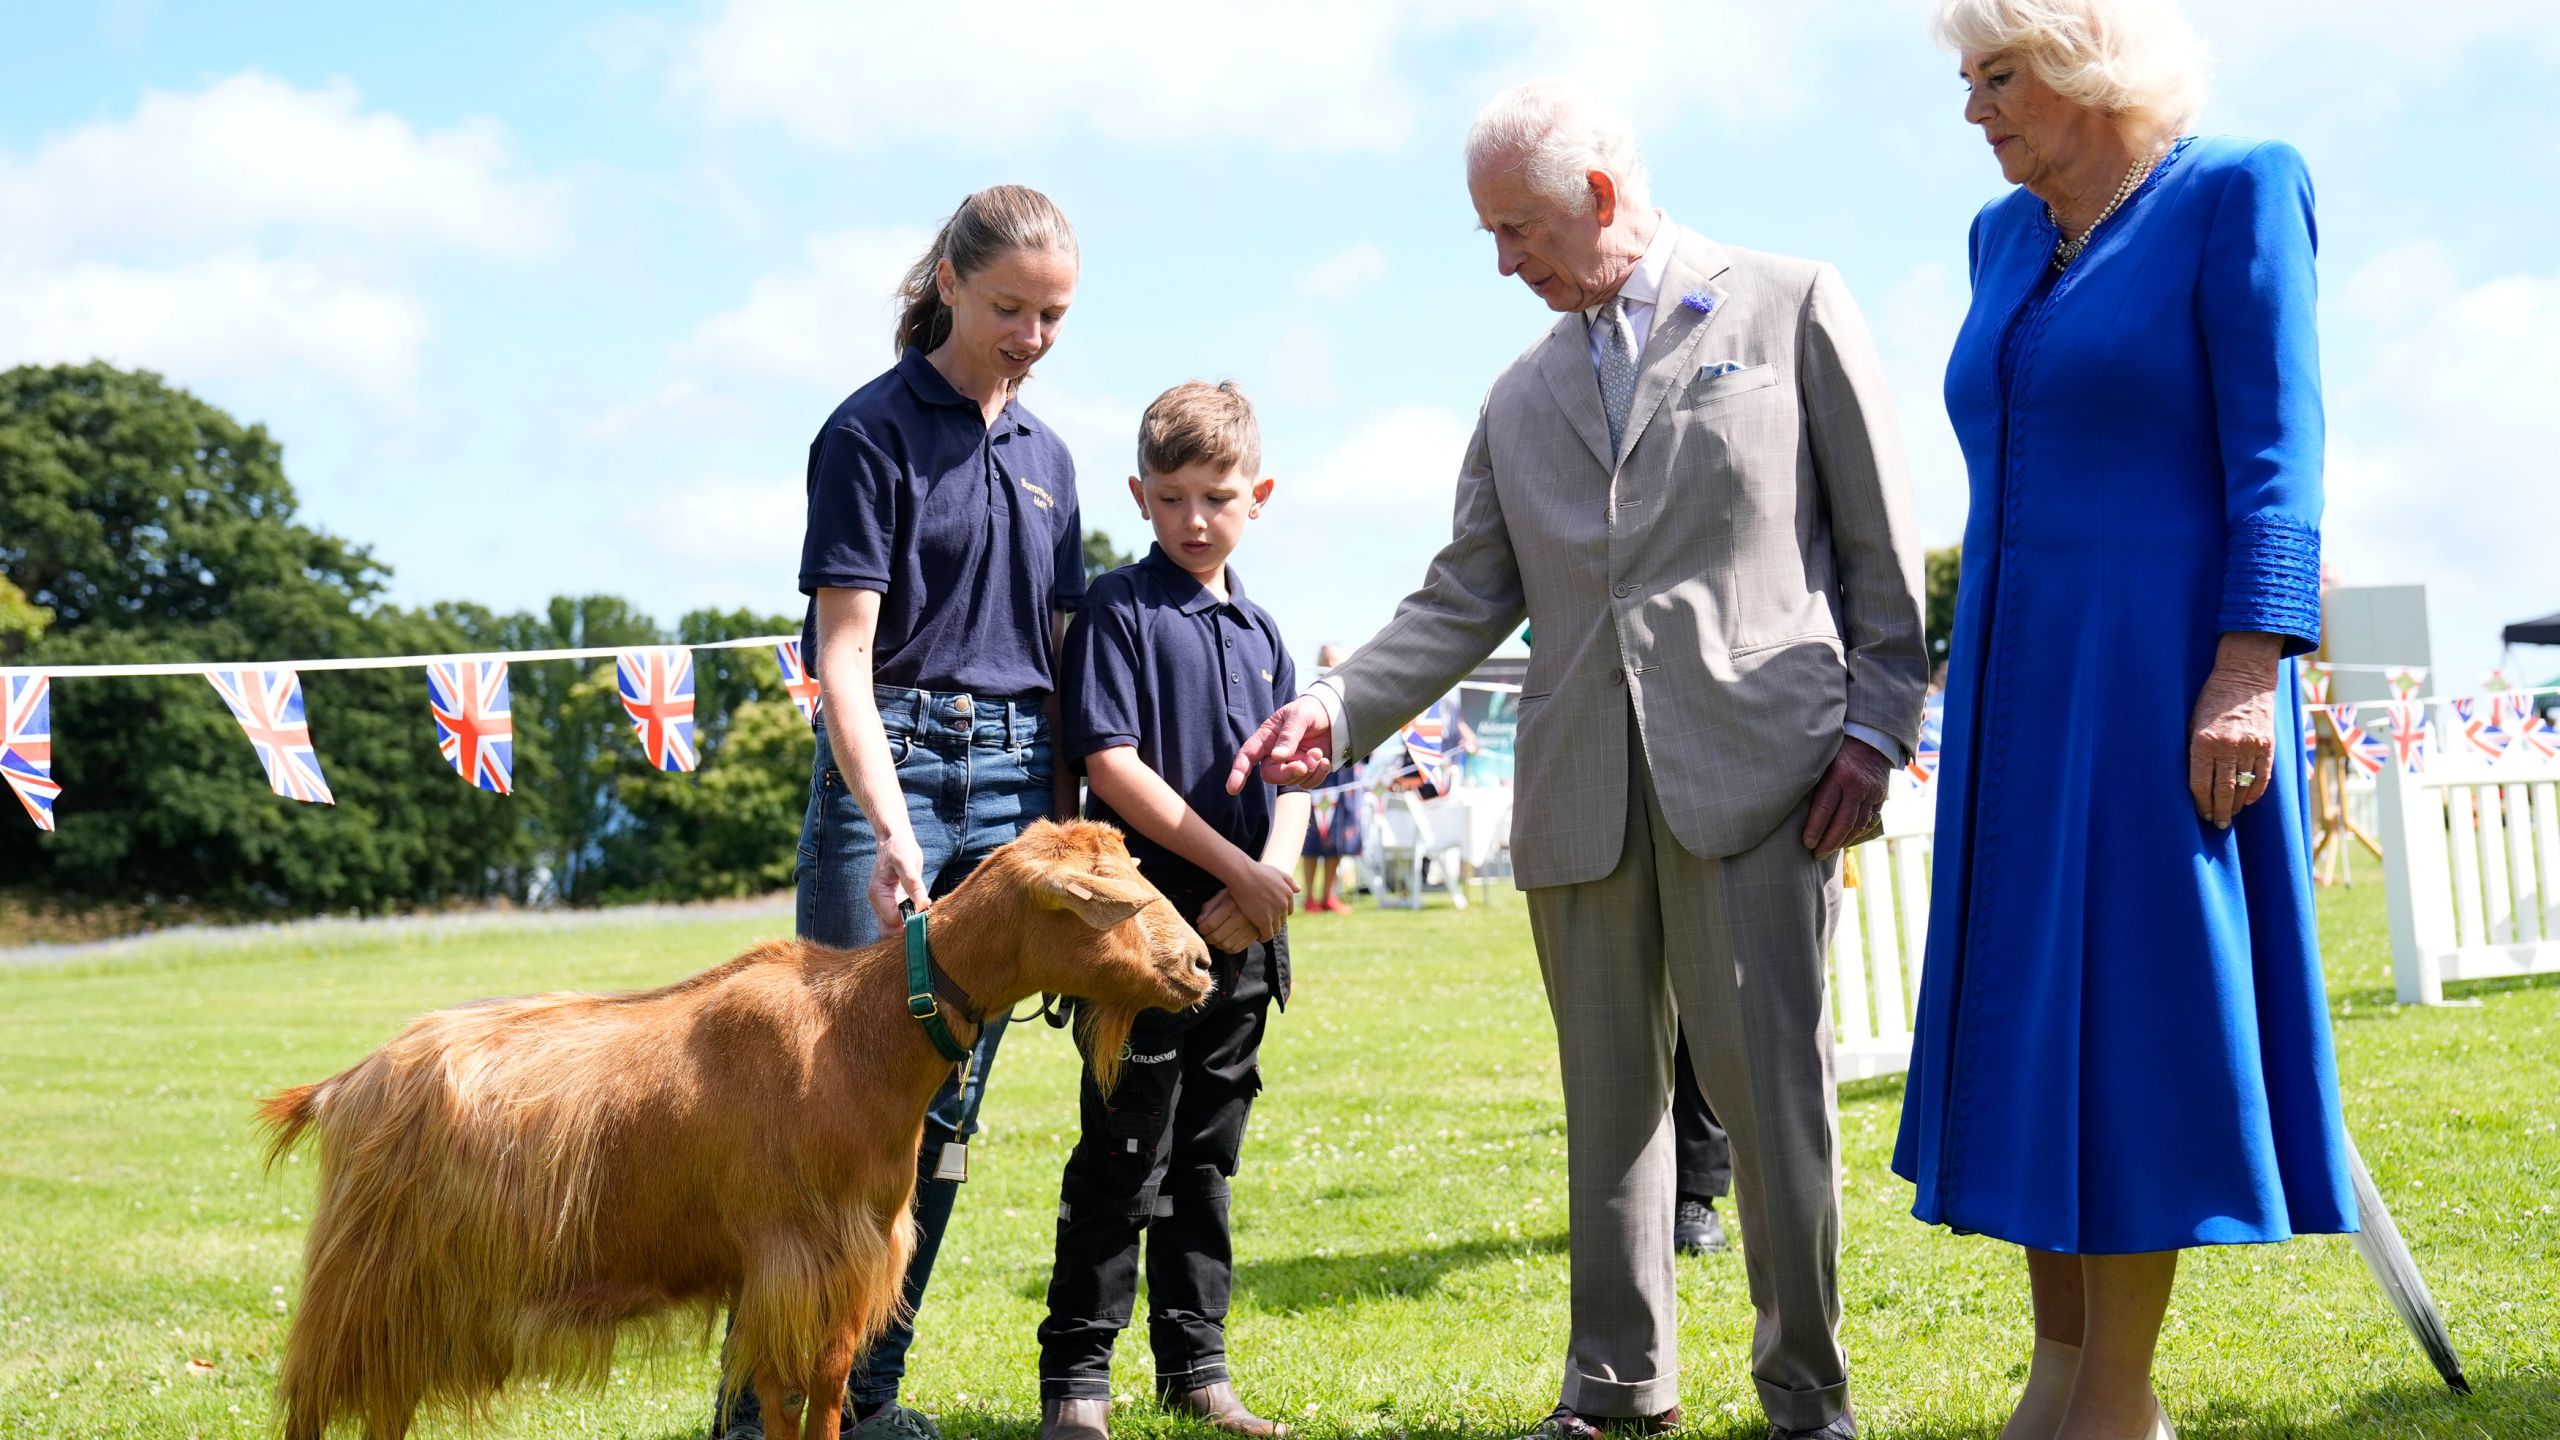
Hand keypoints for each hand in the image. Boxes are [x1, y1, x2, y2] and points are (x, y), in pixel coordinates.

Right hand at [867, 831, 931, 935]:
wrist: (895, 840)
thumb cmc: (898, 848)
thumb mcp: (906, 862)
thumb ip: (913, 883)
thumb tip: (922, 904)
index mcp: (878, 894)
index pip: (891, 921)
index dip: (908, 923)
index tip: (925, 916)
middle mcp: (879, 903)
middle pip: (889, 931)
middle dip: (907, 931)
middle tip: (927, 921)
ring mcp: (886, 904)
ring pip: (895, 928)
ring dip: (911, 926)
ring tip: (928, 914)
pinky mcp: (896, 903)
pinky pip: (902, 919)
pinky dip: (914, 919)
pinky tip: (926, 908)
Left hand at [1196, 890, 1259, 953]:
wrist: (1263, 898)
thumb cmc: (1239, 895)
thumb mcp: (1223, 894)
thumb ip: (1210, 906)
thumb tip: (1199, 921)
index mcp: (1231, 905)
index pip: (1209, 924)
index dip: (1201, 928)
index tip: (1201, 927)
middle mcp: (1241, 918)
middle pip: (1216, 937)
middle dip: (1207, 938)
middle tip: (1206, 934)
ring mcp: (1248, 929)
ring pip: (1225, 945)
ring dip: (1216, 944)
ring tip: (1216, 937)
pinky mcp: (1254, 936)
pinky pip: (1236, 949)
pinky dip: (1227, 948)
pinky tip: (1226, 941)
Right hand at [1219, 858, 1298, 942]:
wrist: (1243, 874)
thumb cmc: (1256, 871)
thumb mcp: (1276, 872)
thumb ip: (1289, 881)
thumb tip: (1300, 889)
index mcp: (1288, 893)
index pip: (1289, 910)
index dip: (1279, 913)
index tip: (1270, 914)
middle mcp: (1284, 904)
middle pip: (1282, 920)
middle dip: (1274, 922)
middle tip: (1263, 923)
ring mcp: (1275, 913)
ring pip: (1276, 929)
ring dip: (1269, 930)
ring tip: (1260, 930)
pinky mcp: (1264, 921)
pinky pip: (1268, 935)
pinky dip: (1264, 938)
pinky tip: (1258, 937)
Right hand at [1227, 696, 1335, 793]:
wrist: (1333, 715)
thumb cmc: (1310, 710)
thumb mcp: (1299, 716)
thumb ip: (1289, 735)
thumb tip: (1277, 757)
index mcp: (1266, 737)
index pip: (1247, 755)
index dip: (1238, 772)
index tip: (1232, 789)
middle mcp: (1274, 754)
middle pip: (1270, 774)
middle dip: (1286, 773)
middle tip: (1303, 765)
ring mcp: (1290, 764)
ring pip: (1291, 781)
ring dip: (1307, 770)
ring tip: (1318, 752)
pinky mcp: (1306, 772)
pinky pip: (1307, 783)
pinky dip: (1318, 775)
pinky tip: (1324, 761)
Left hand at [1802, 737, 1891, 857]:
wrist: (1870, 739)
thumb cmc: (1837, 750)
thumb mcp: (1823, 760)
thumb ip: (1814, 783)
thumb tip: (1794, 808)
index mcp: (1838, 775)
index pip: (1825, 809)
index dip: (1815, 829)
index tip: (1807, 843)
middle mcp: (1857, 786)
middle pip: (1843, 823)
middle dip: (1828, 842)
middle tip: (1816, 854)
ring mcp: (1871, 793)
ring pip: (1857, 825)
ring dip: (1843, 841)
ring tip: (1829, 850)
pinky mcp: (1880, 797)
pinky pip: (1869, 821)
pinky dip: (1857, 833)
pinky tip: (1846, 840)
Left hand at [2190, 633, 2282, 828]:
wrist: (2243, 677)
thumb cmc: (2211, 701)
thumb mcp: (2192, 723)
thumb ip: (2194, 751)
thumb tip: (2195, 783)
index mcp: (2203, 742)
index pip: (2200, 784)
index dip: (2200, 803)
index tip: (2200, 815)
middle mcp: (2227, 746)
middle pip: (2222, 790)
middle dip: (2219, 811)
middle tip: (2217, 825)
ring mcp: (2250, 746)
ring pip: (2242, 786)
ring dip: (2236, 805)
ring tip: (2230, 816)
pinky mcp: (2267, 744)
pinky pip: (2262, 776)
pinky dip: (2255, 792)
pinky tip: (2247, 802)